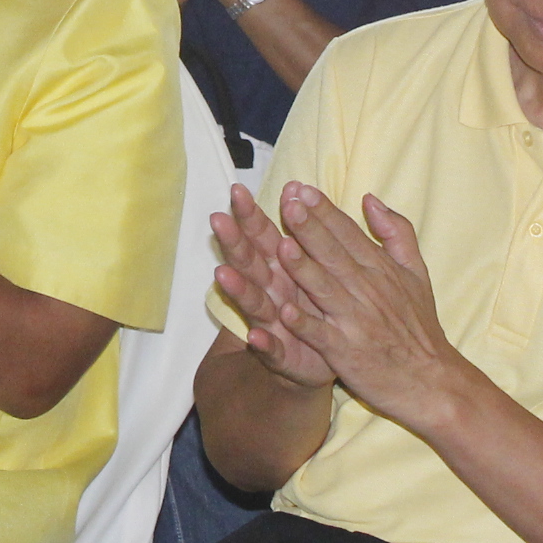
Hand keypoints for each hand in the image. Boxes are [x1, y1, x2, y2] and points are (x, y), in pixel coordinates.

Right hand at [208, 184, 335, 388]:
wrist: (325, 358)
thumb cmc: (319, 305)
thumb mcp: (316, 261)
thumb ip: (304, 226)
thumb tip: (294, 184)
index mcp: (281, 268)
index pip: (261, 236)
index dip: (250, 215)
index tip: (238, 191)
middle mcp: (270, 291)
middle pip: (249, 263)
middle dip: (234, 243)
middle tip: (217, 221)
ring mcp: (271, 323)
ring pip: (253, 303)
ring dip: (238, 290)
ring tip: (223, 275)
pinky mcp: (281, 354)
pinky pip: (272, 349)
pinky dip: (263, 344)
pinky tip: (255, 338)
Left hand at [258, 184, 471, 431]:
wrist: (433, 381)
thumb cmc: (419, 326)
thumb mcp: (417, 273)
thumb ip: (397, 233)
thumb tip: (370, 198)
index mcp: (381, 269)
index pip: (348, 234)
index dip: (324, 211)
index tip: (302, 190)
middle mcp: (368, 291)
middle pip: (334, 254)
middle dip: (310, 228)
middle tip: (288, 202)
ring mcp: (357, 321)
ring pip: (325, 289)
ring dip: (303, 269)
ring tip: (281, 246)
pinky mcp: (347, 352)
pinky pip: (322, 335)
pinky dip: (305, 324)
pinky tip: (285, 311)